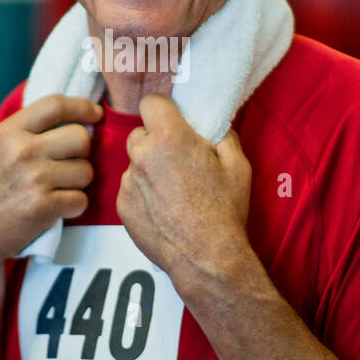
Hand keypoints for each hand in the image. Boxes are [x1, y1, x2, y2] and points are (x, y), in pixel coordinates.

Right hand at [0, 94, 102, 265]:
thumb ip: (29, 132)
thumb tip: (77, 118)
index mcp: (9, 132)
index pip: (55, 105)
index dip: (82, 107)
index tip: (95, 114)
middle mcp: (21, 150)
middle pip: (80, 137)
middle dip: (83, 153)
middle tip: (69, 166)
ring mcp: (33, 178)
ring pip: (86, 171)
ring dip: (78, 183)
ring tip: (56, 191)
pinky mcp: (43, 206)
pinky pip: (81, 200)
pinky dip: (73, 207)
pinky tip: (55, 209)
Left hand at [116, 94, 252, 290]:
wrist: (206, 257)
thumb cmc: (225, 210)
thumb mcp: (237, 165)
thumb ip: (222, 135)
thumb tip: (214, 126)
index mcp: (169, 137)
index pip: (151, 102)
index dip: (163, 110)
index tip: (172, 121)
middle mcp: (142, 156)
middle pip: (140, 134)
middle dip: (155, 142)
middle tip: (178, 161)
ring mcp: (128, 182)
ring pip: (134, 164)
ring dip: (149, 170)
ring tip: (173, 192)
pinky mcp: (122, 206)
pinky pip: (130, 190)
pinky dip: (143, 195)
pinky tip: (164, 210)